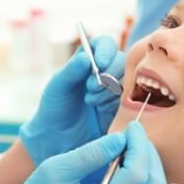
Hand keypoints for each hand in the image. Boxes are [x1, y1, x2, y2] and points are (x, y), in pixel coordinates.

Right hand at [0, 122, 167, 183]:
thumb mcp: (56, 169)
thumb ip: (90, 154)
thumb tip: (120, 139)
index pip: (136, 175)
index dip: (139, 146)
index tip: (131, 127)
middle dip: (148, 153)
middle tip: (134, 135)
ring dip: (152, 167)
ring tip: (133, 148)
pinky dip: (151, 183)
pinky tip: (135, 168)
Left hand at [20, 36, 124, 165]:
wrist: (58, 139)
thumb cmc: (54, 109)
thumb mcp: (57, 87)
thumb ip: (71, 71)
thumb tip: (86, 57)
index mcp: (87, 60)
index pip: (105, 44)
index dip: (106, 50)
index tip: (100, 63)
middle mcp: (104, 72)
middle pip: (121, 60)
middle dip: (108, 74)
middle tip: (90, 88)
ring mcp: (114, 89)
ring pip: (127, 80)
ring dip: (109, 90)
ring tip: (91, 101)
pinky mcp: (121, 107)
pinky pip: (129, 99)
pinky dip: (115, 103)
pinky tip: (100, 110)